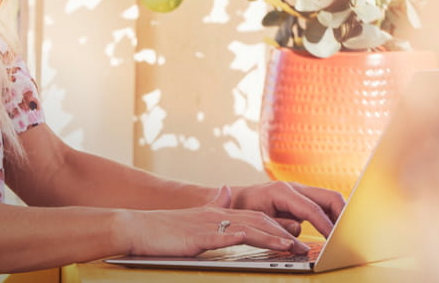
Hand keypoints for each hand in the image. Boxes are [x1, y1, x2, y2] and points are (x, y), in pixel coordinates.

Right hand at [115, 187, 310, 256]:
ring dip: (269, 237)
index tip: (296, 238)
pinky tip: (249, 239)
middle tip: (303, 247)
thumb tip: (227, 191)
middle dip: (283, 234)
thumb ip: (213, 204)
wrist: (135, 227)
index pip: (255, 217)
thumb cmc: (162, 228)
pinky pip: (219, 236)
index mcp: (218, 212)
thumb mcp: (193, 215)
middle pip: (257, 221)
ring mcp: (206, 225)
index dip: (278, 226)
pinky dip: (236, 237)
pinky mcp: (194, 237)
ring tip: (289, 247)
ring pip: (245, 228)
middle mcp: (216, 215)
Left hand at [229, 181, 344, 236]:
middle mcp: (295, 188)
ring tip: (346, 232)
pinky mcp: (303, 199)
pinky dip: (332, 215)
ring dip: (340, 214)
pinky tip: (336, 229)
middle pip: (329, 197)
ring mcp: (300, 192)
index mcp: (282, 191)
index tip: (334, 238)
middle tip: (348, 233)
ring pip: (330, 199)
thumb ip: (279, 224)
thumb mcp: (258, 219)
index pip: (312, 208)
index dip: (325, 224)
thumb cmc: (245, 208)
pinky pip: (323, 204)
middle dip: (342, 214)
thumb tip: (298, 228)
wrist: (238, 199)